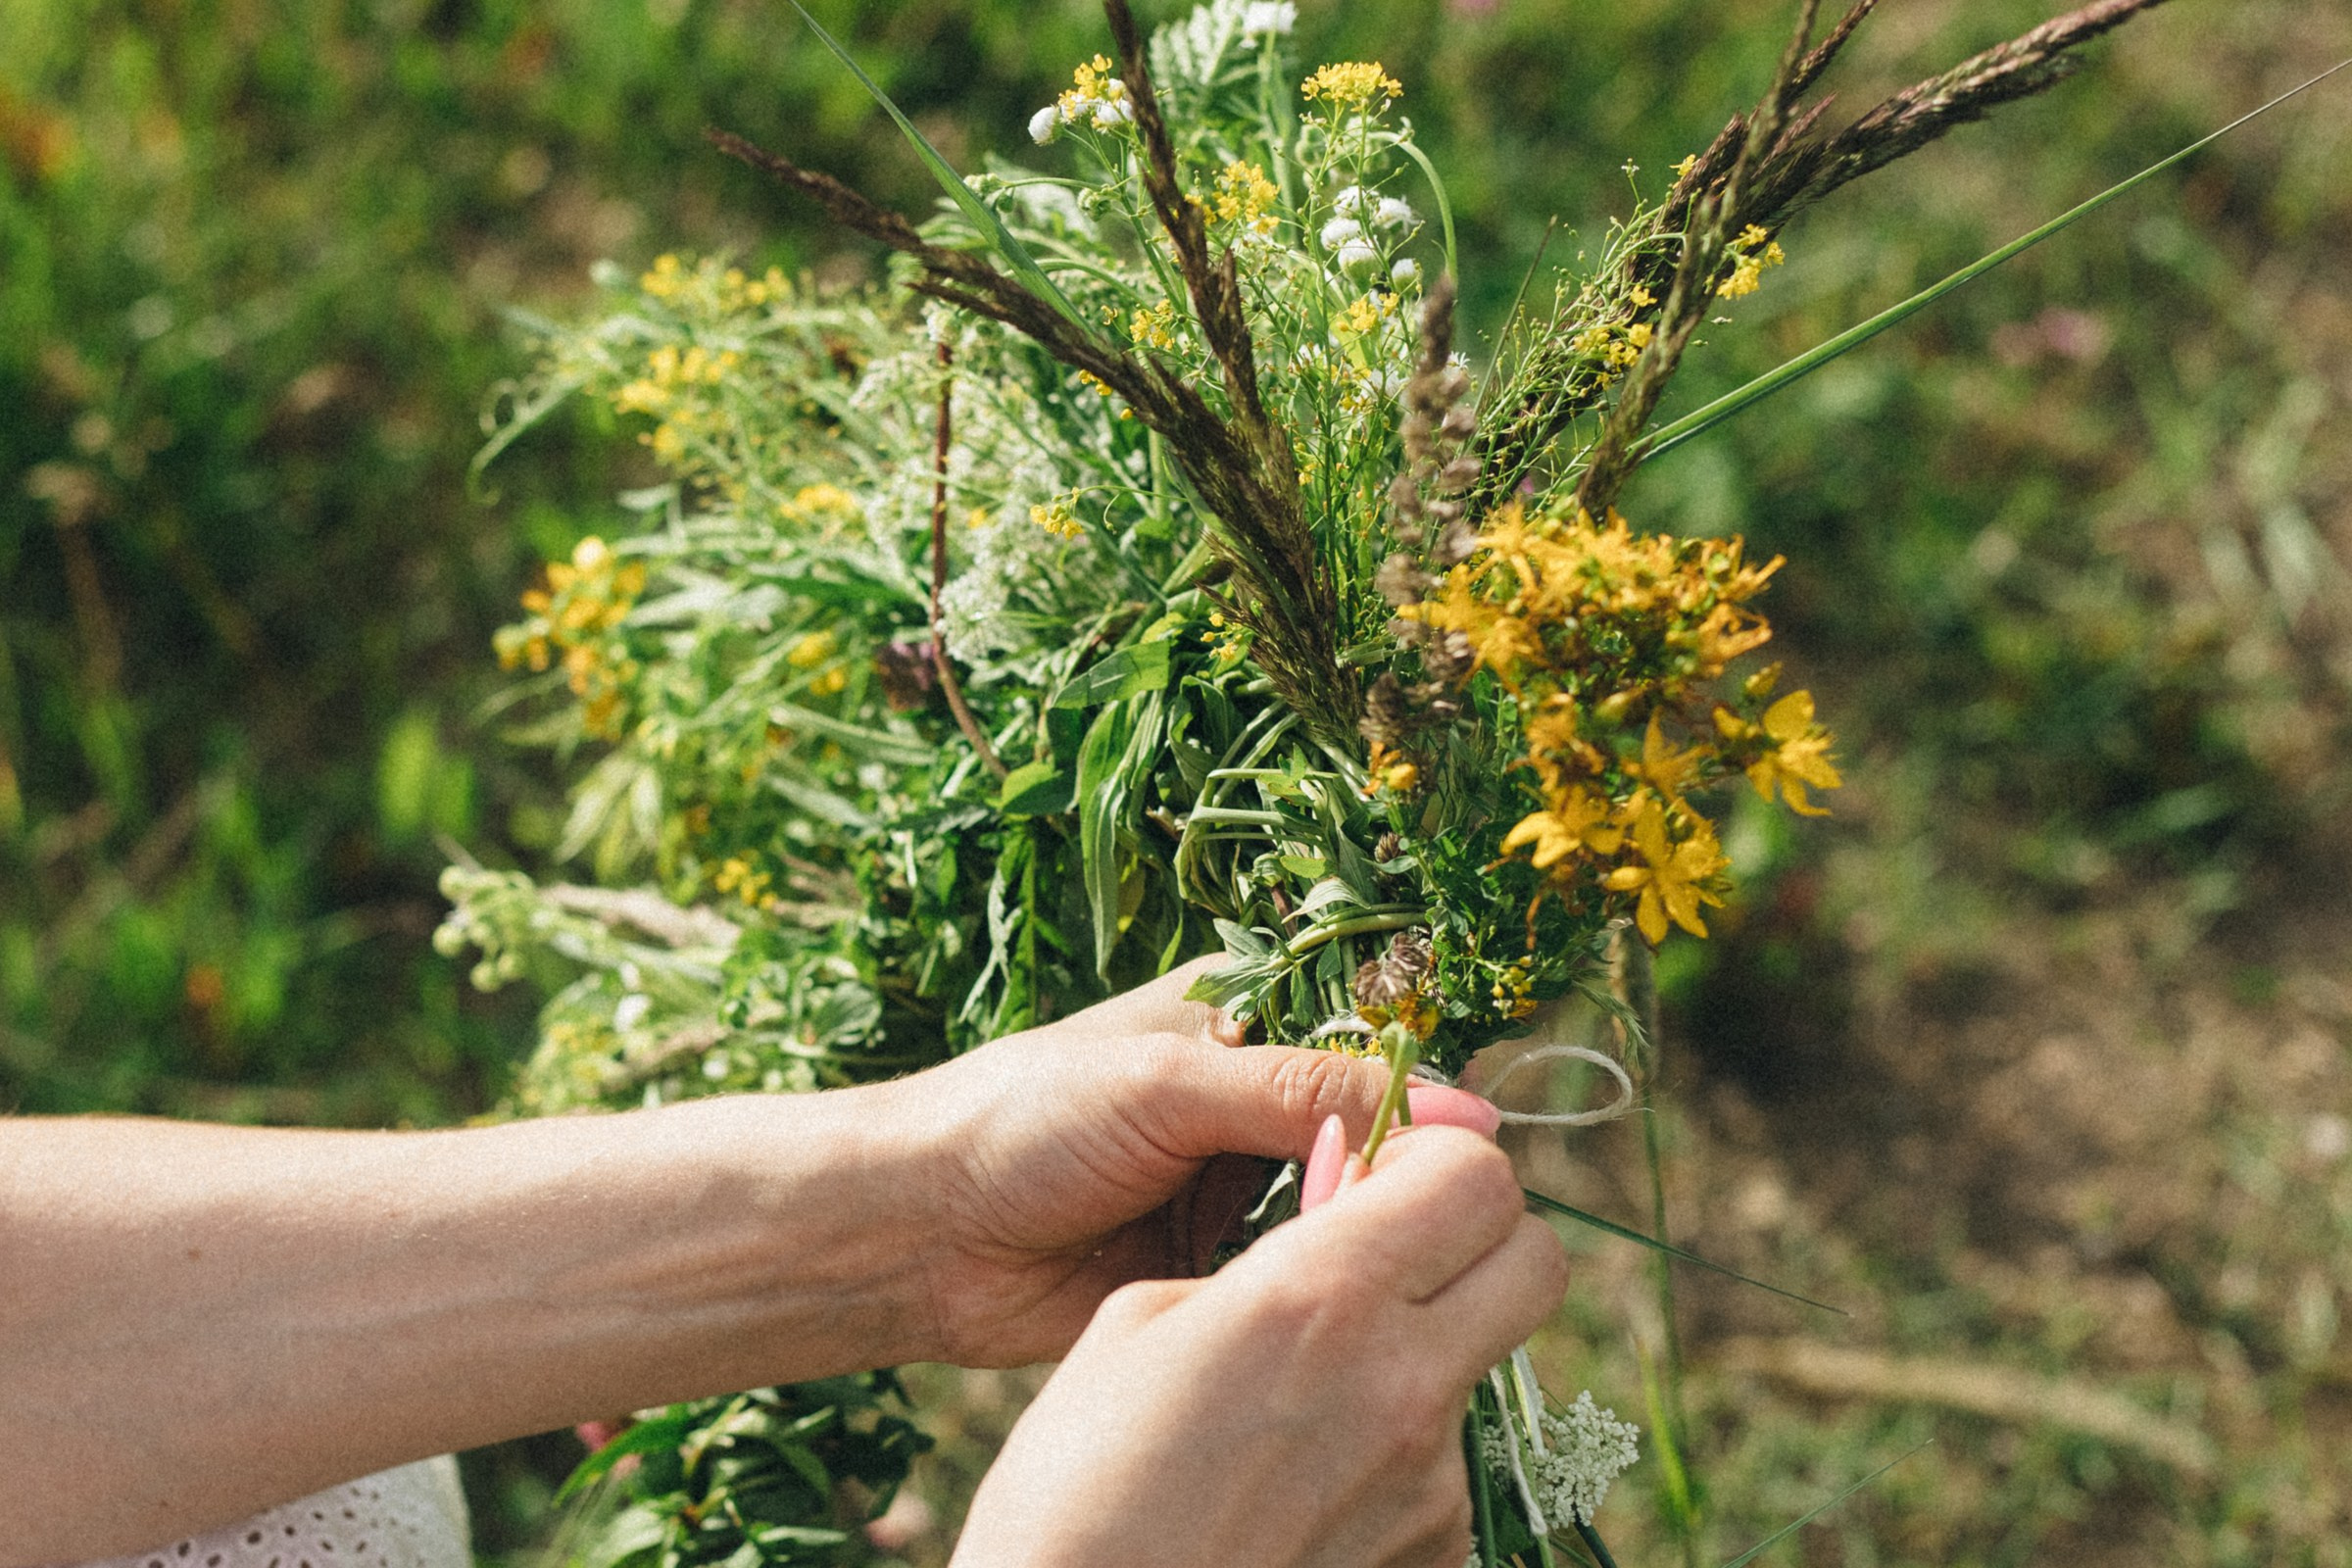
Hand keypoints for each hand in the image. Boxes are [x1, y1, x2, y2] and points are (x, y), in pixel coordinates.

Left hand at [885, 957, 1501, 1367]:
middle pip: (1373, 1127)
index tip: (1479, 1141)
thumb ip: (1310, 1091)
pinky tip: (1340, 1304)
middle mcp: (1251, 1095)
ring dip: (1359, 1233)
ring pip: (1345, 1206)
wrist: (916, 1235)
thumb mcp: (1172, 1084)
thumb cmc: (1024, 1121)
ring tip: (1377, 1257)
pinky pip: (1300, 1273)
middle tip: (1436, 1216)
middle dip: (1399, 1171)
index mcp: (1244, 1014)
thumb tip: (1467, 1114)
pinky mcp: (1219, 1265)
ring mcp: (1237, 1184)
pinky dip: (1318, 1286)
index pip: (1376, 1033)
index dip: (1429, 1083)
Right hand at [951, 1124, 1568, 1567]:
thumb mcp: (1139, 1321)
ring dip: (1418, 1356)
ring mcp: (1433, 1486)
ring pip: (1479, 1368)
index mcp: (1324, 1297)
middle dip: (1479, 1236)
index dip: (1437, 1157)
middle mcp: (1405, 1385)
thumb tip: (1343, 1200)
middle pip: (1537, 1260)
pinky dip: (1389, 1456)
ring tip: (1294, 1408)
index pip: (1478, 1174)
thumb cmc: (1072, 1490)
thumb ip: (1264, 1252)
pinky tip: (1296, 1486)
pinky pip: (1442, 1469)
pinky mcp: (1437, 1558)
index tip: (1383, 1173)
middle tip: (1393, 1254)